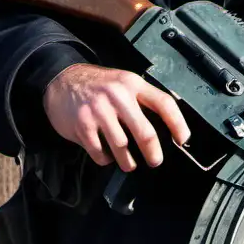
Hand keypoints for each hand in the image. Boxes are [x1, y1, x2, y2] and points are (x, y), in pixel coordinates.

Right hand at [43, 63, 189, 172]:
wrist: (61, 80)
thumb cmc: (98, 86)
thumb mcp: (123, 82)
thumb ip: (141, 100)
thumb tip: (166, 127)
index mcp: (133, 84)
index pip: (164, 103)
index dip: (178, 124)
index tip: (182, 139)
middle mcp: (118, 96)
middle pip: (145, 132)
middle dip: (153, 153)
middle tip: (155, 161)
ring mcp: (99, 111)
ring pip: (122, 147)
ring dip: (128, 161)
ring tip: (129, 163)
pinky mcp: (83, 125)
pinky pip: (100, 152)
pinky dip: (105, 159)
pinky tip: (106, 155)